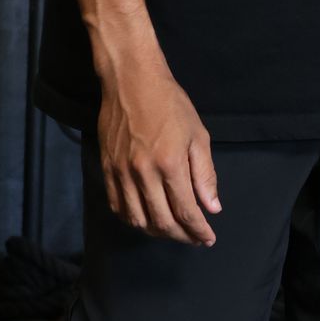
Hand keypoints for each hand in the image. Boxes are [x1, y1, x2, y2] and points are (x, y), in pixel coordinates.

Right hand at [97, 62, 220, 243]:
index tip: (208, 239)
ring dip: (157, 231)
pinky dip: (133, 219)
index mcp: (170, 164)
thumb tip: (212, 208)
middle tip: (194, 239)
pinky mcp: (107, 169)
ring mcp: (121, 173)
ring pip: (137, 220)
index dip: (198, 231)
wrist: (131, 81)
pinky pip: (117, 207)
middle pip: (162, 222)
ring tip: (173, 230)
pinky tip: (146, 217)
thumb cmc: (170, 104)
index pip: (186, 212)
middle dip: (182, 236)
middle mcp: (143, 173)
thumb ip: (205, 175)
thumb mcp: (198, 136)